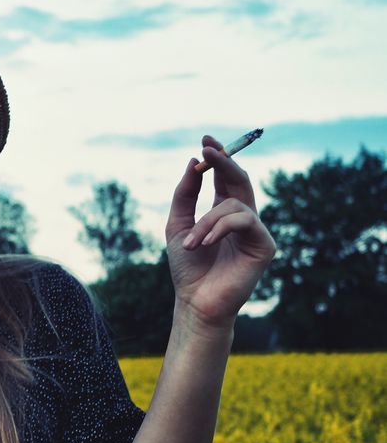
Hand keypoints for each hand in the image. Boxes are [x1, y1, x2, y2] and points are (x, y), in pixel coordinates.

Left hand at [165, 133, 276, 328]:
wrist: (195, 302)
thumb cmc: (187, 268)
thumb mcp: (177, 225)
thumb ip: (185, 195)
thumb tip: (194, 162)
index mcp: (223, 212)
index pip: (224, 178)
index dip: (218, 157)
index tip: (205, 141)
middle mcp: (242, 218)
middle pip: (239, 180)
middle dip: (223, 162)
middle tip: (207, 150)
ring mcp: (256, 231)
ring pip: (233, 204)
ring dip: (206, 221)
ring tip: (191, 244)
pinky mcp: (265, 245)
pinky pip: (243, 221)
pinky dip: (219, 228)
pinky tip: (205, 244)